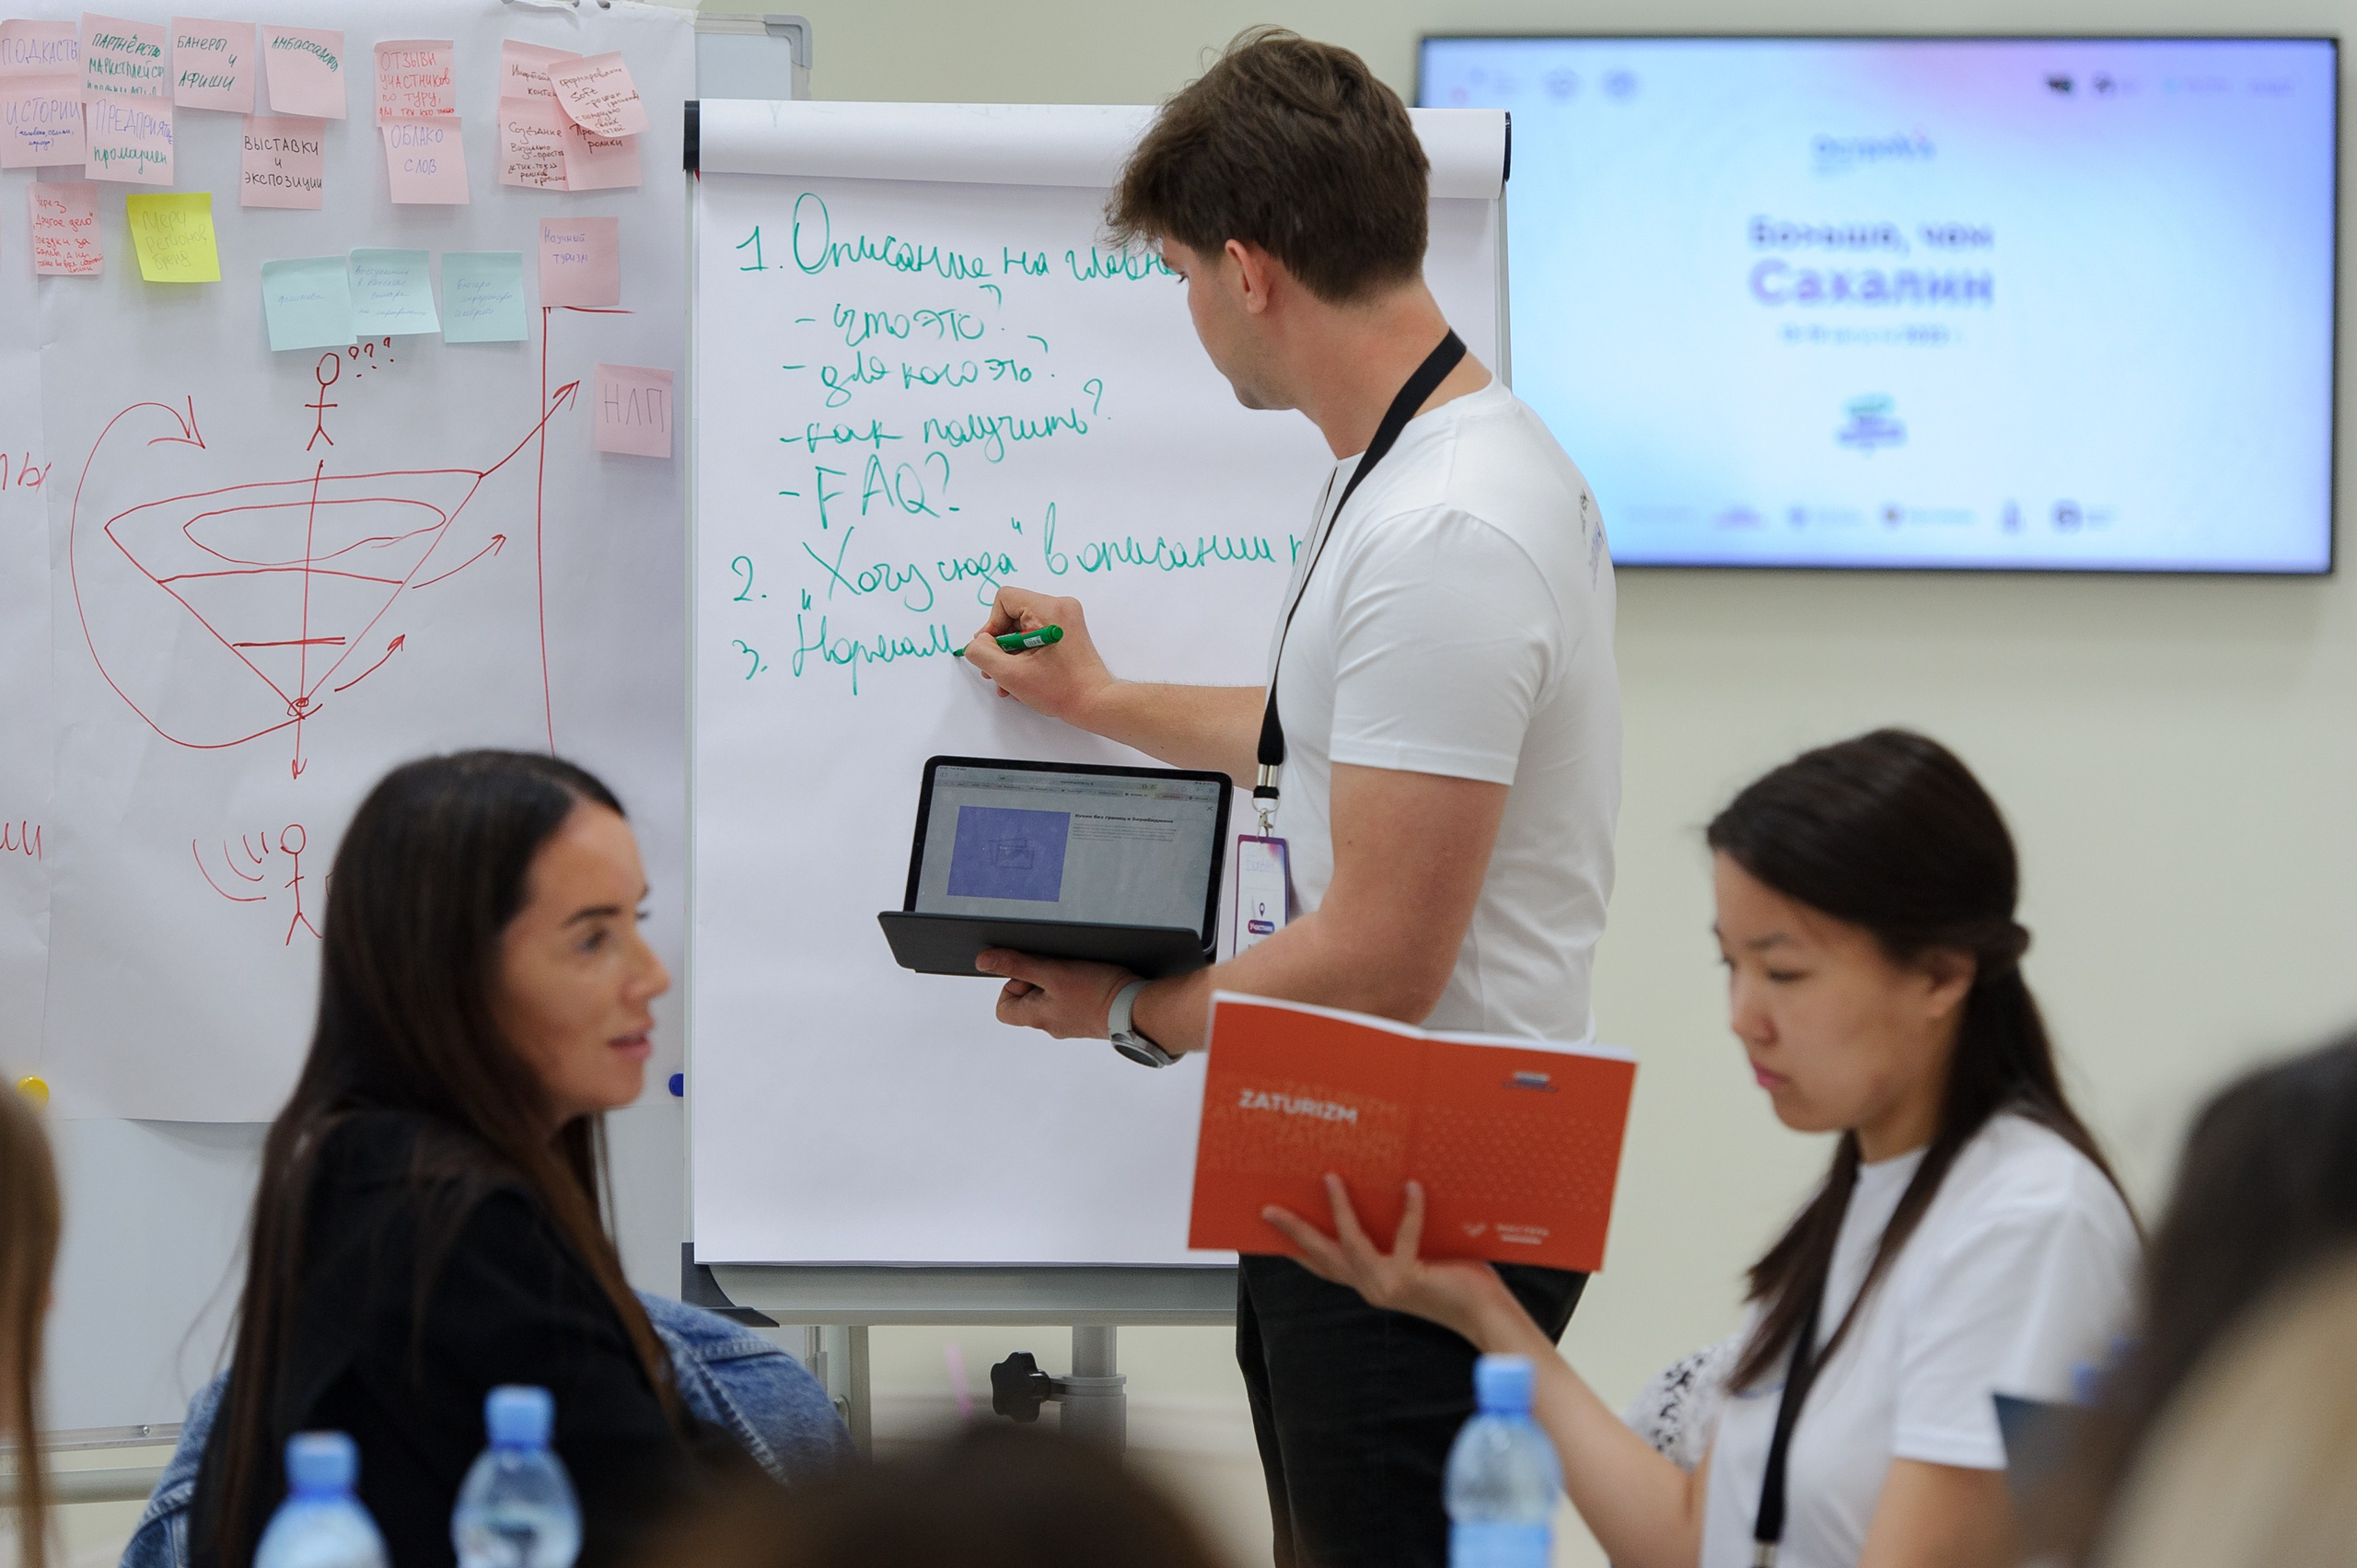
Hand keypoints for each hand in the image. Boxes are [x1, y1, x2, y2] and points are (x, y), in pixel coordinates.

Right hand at [963, 588, 1114, 728]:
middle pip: (1012, 614)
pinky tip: (1020, 678)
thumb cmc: (1061, 689)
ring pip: (1022, 628)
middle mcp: (1060, 607)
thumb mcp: (1010, 674)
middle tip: (995, 670)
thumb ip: (983, 654)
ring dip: (1010, 655)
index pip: (1005, 599)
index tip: (991, 650)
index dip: (991, 625)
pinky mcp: (1066, 632)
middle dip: (1000, 645)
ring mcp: (1065, 619)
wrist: (1094, 703)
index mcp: (1049, 609)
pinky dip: (1024, 655)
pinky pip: (1034, 635)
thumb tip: (976, 643)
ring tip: (1007, 681)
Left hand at [976, 949, 1136, 1039]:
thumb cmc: (1096, 992)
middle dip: (1038, 979)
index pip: (1003, 1009)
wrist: (1138, 1009)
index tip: (1032, 973)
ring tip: (1077, 972)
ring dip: (1059, 982)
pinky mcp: (1090, 1019)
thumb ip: (1017, 965)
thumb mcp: (1052, 971)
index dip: (1011, 985)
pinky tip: (1092, 980)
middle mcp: (1051, 1026)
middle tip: (1057, 968)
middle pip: (1028, 1002)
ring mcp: (1071, 1024)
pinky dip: (1077, 989)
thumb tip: (982, 962)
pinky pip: (1073, 1002)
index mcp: (1037, 1018)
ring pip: (1052, 1000)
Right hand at [1261, 1176, 1511, 1344]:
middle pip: (1324, 1255)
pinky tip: (1411, 1186)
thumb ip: (1399, 1242)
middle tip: (1269, 1209)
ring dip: (1339, 1209)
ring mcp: (1387, 1285)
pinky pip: (1404, 1236)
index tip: (1272, 1232)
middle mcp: (1373, 1288)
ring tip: (1329, 1178)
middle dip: (1294, 1231)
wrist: (1487, 1316)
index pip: (1326, 1267)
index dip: (1298, 1250)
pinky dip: (1409, 1210)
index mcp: (1372, 1284)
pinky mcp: (1409, 1278)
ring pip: (1351, 1243)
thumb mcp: (1419, 1261)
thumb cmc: (1460, 1285)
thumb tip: (1391, 1193)